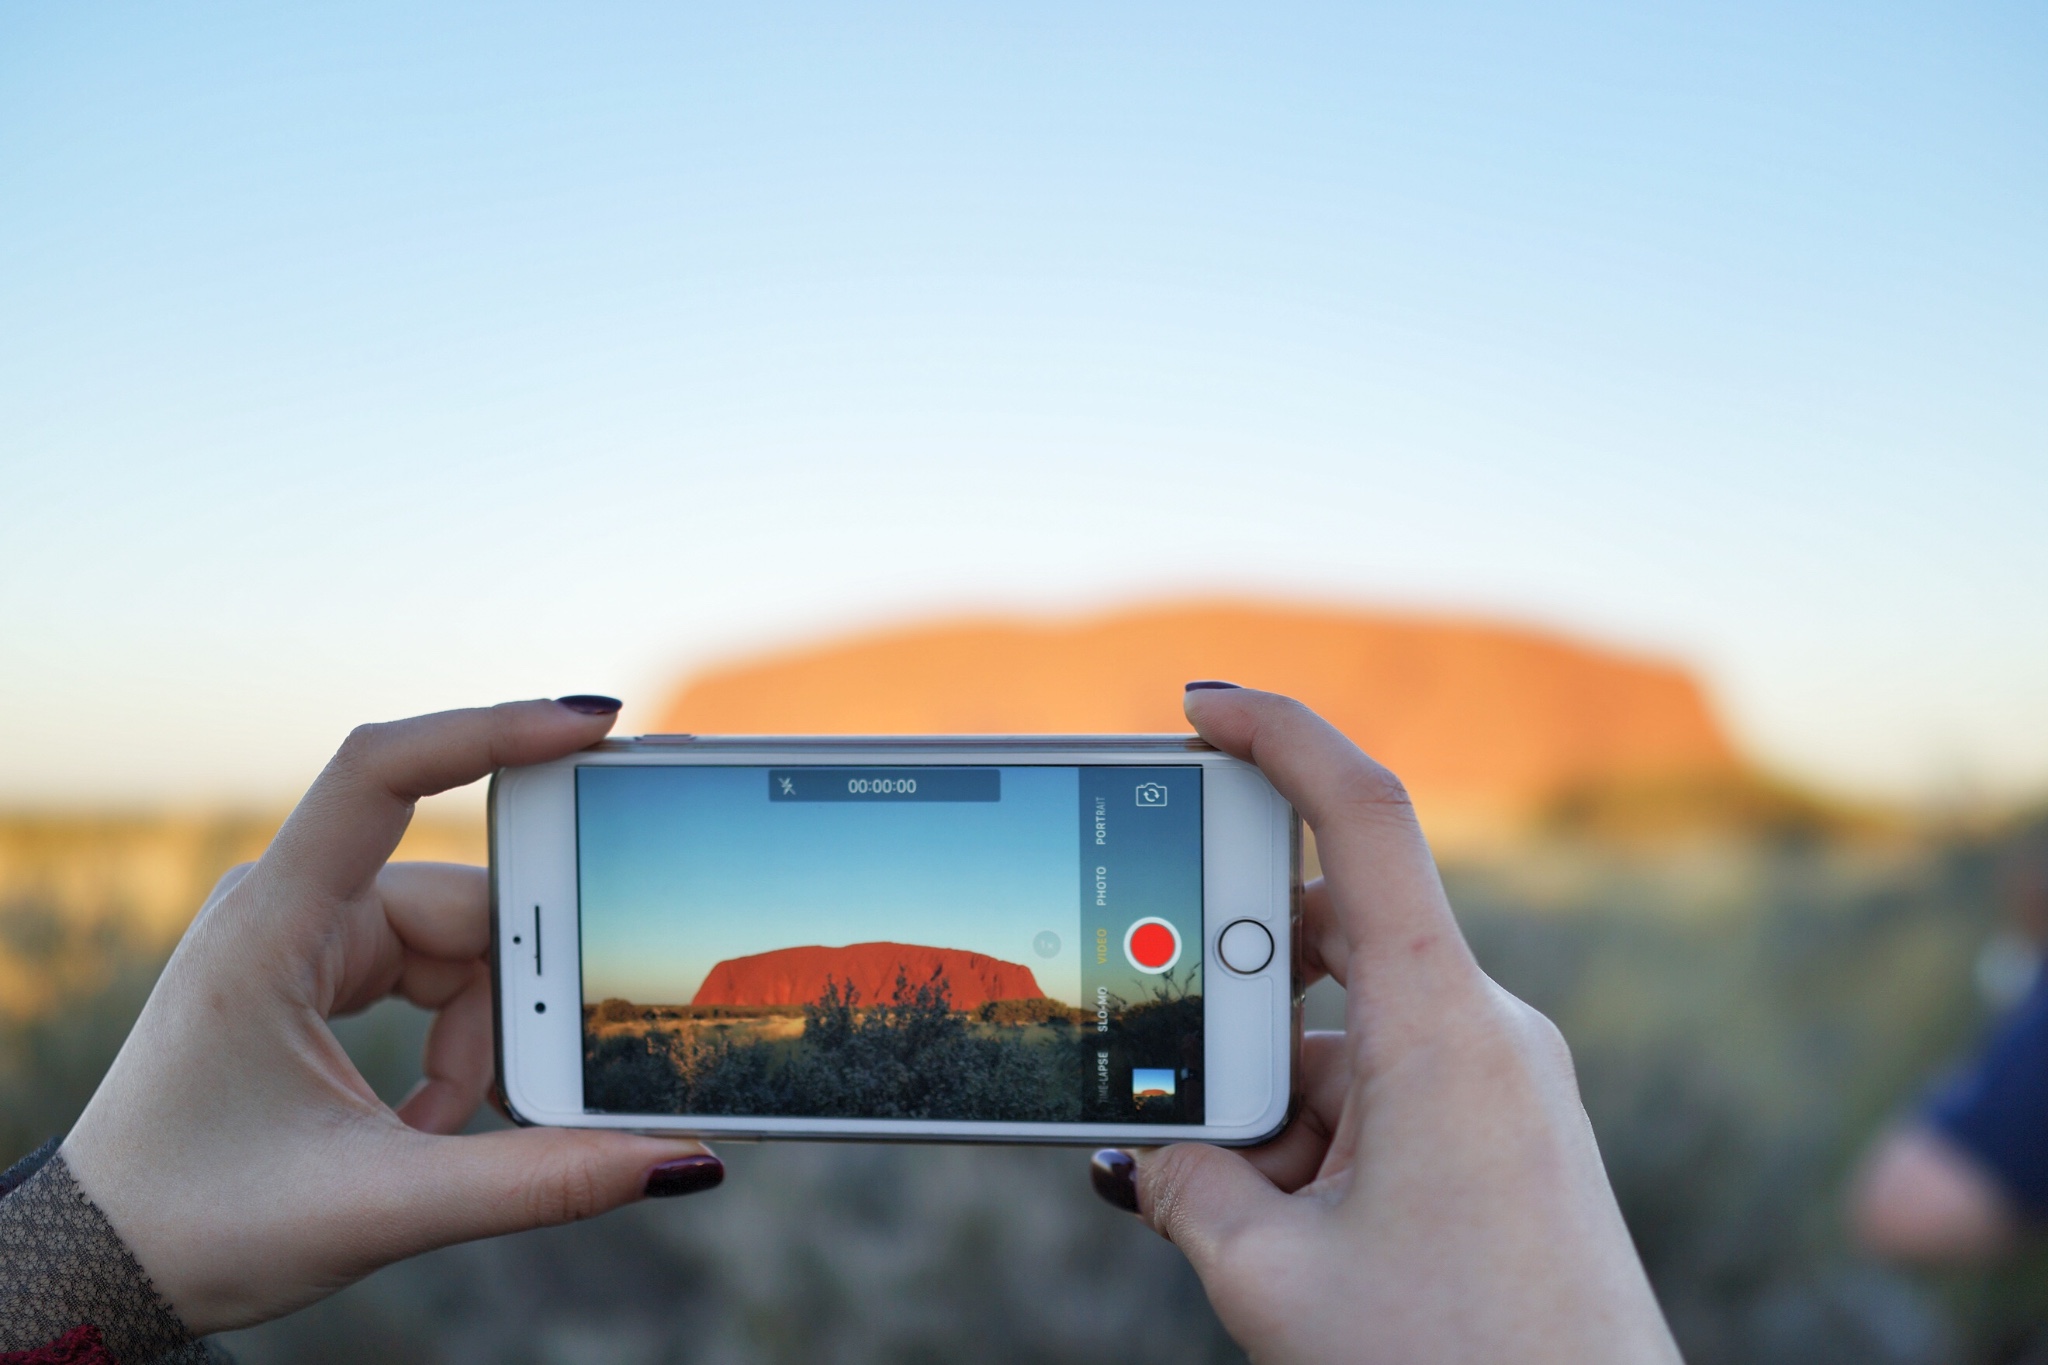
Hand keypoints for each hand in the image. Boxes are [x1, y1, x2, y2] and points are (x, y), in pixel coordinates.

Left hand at [61, 699, 721, 1334]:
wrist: (106, 1263)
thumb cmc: (199, 1224)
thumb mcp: (377, 1206)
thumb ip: (533, 1180)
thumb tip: (674, 1157)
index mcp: (271, 928)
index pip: (380, 775)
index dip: (489, 730)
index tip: (591, 725)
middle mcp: (290, 908)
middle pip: (462, 903)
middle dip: (517, 992)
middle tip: (552, 1071)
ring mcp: (307, 935)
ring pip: (460, 946)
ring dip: (483, 1038)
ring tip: (450, 1130)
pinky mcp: (323, 968)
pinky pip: (434, 975)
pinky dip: (457, 1044)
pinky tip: (432, 1118)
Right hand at [1091, 686, 1678, 1363]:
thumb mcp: (1273, 1278)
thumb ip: (1187, 1187)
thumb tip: (1144, 1154)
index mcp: (1441, 1028)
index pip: (1364, 816)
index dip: (1278, 735)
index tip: (1199, 708)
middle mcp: (1483, 1032)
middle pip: (1327, 943)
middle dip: (1225, 1000)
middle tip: (1158, 1078)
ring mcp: (1500, 1086)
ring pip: (1342, 1037)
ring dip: (1263, 1100)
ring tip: (1223, 1209)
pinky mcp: (1503, 1138)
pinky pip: (1382, 1093)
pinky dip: (1310, 1136)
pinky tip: (1265, 1225)